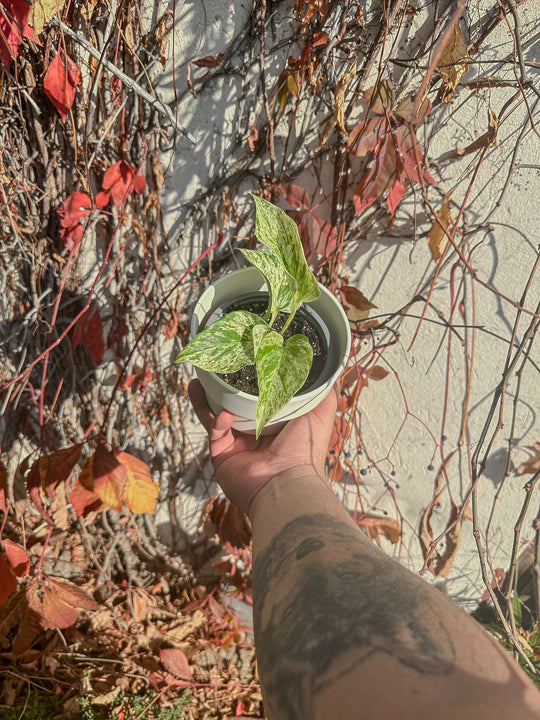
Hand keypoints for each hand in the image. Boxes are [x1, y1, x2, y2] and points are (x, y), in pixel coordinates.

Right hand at [188, 379, 338, 515]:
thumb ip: (324, 392)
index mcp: (276, 427)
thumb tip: (330, 372)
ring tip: (197, 381)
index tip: (245, 363)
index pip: (259, 400)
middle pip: (233, 406)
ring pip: (216, 417)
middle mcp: (255, 437)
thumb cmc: (305, 450)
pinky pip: (215, 433)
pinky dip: (217, 421)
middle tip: (214, 369)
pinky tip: (224, 413)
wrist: (286, 484)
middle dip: (222, 389)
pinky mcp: (222, 457)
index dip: (251, 383)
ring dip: (206, 400)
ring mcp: (237, 447)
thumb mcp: (320, 413)